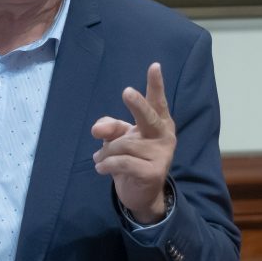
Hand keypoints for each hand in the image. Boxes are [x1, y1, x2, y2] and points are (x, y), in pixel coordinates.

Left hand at [91, 62, 175, 223]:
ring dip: (106, 153)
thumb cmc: (131, 159)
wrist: (141, 194)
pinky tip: (101, 169)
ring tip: (101, 159)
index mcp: (159, 123)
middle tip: (127, 92)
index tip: (154, 66)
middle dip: (137, 104)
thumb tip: (97, 130)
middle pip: (148, 116)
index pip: (157, 101)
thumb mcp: (119, 139)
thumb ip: (110, 128)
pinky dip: (107, 164)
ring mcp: (162, 154)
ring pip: (123, 144)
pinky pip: (122, 162)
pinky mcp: (154, 172)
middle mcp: (164, 135)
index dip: (156, 84)